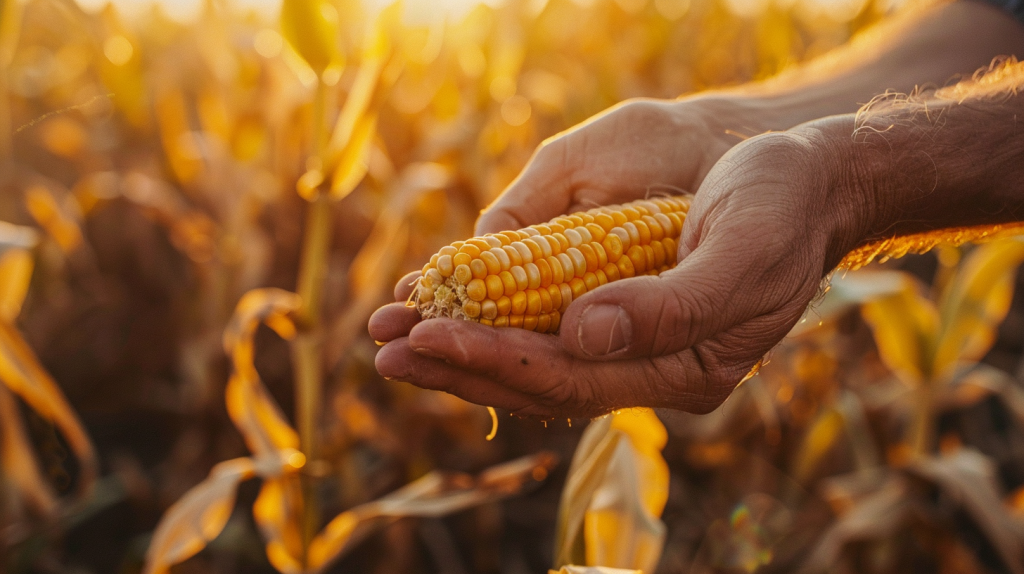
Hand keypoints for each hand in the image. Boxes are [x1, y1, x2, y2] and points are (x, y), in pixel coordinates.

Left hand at [370, 113, 870, 417]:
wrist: (811, 182)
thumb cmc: (782, 207)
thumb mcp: (740, 251)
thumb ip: (668, 307)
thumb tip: (581, 336)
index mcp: (685, 369)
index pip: (569, 381)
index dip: (493, 362)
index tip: (426, 339)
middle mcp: (653, 370)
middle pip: (539, 382)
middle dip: (460, 366)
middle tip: (382, 348)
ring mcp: (638, 346)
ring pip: (536, 361)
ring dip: (466, 349)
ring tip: (396, 336)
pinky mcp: (625, 315)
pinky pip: (547, 332)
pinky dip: (496, 324)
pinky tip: (453, 313)